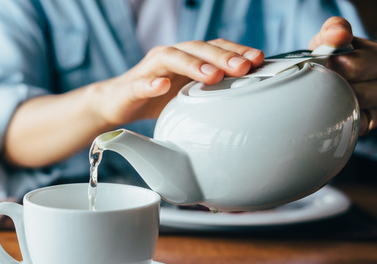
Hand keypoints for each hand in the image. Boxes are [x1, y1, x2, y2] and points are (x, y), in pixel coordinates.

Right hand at [91, 39, 263, 125]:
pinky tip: (162, 86)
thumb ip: (213, 90)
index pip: (215, 47)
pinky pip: (140, 84)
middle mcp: (169, 56)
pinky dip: (151, 84)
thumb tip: (250, 95)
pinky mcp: (131, 87)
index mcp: (187, 57)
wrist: (116, 104)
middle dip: (223, 56)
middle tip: (244, 67)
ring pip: (172, 58)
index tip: (260, 60)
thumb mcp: (189, 94)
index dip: (237, 50)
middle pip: (198, 48)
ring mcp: (149, 70)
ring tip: (213, 75)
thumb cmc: (157, 98)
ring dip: (193, 65)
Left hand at [309, 17, 376, 135]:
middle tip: (323, 83)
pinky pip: (360, 126)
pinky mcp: (372, 123)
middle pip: (365, 92)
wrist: (323, 78)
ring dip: (340, 104)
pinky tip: (335, 111)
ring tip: (327, 95)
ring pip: (362, 110)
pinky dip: (345, 120)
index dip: (338, 67)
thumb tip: (341, 36)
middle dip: (339, 88)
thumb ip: (334, 29)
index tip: (325, 65)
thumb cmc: (329, 56)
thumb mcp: (329, 38)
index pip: (362, 66)